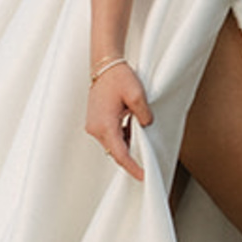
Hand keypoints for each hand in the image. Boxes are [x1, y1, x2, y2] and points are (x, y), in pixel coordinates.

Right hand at [86, 60, 151, 180]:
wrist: (104, 65)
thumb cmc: (118, 77)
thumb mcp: (137, 94)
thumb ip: (143, 114)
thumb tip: (146, 126)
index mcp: (105, 125)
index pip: (120, 154)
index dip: (132, 167)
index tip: (143, 176)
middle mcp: (96, 128)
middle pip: (115, 151)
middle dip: (131, 157)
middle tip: (148, 161)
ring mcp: (93, 125)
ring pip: (113, 144)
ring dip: (126, 145)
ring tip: (141, 137)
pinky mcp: (95, 122)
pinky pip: (110, 136)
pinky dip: (121, 137)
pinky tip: (132, 128)